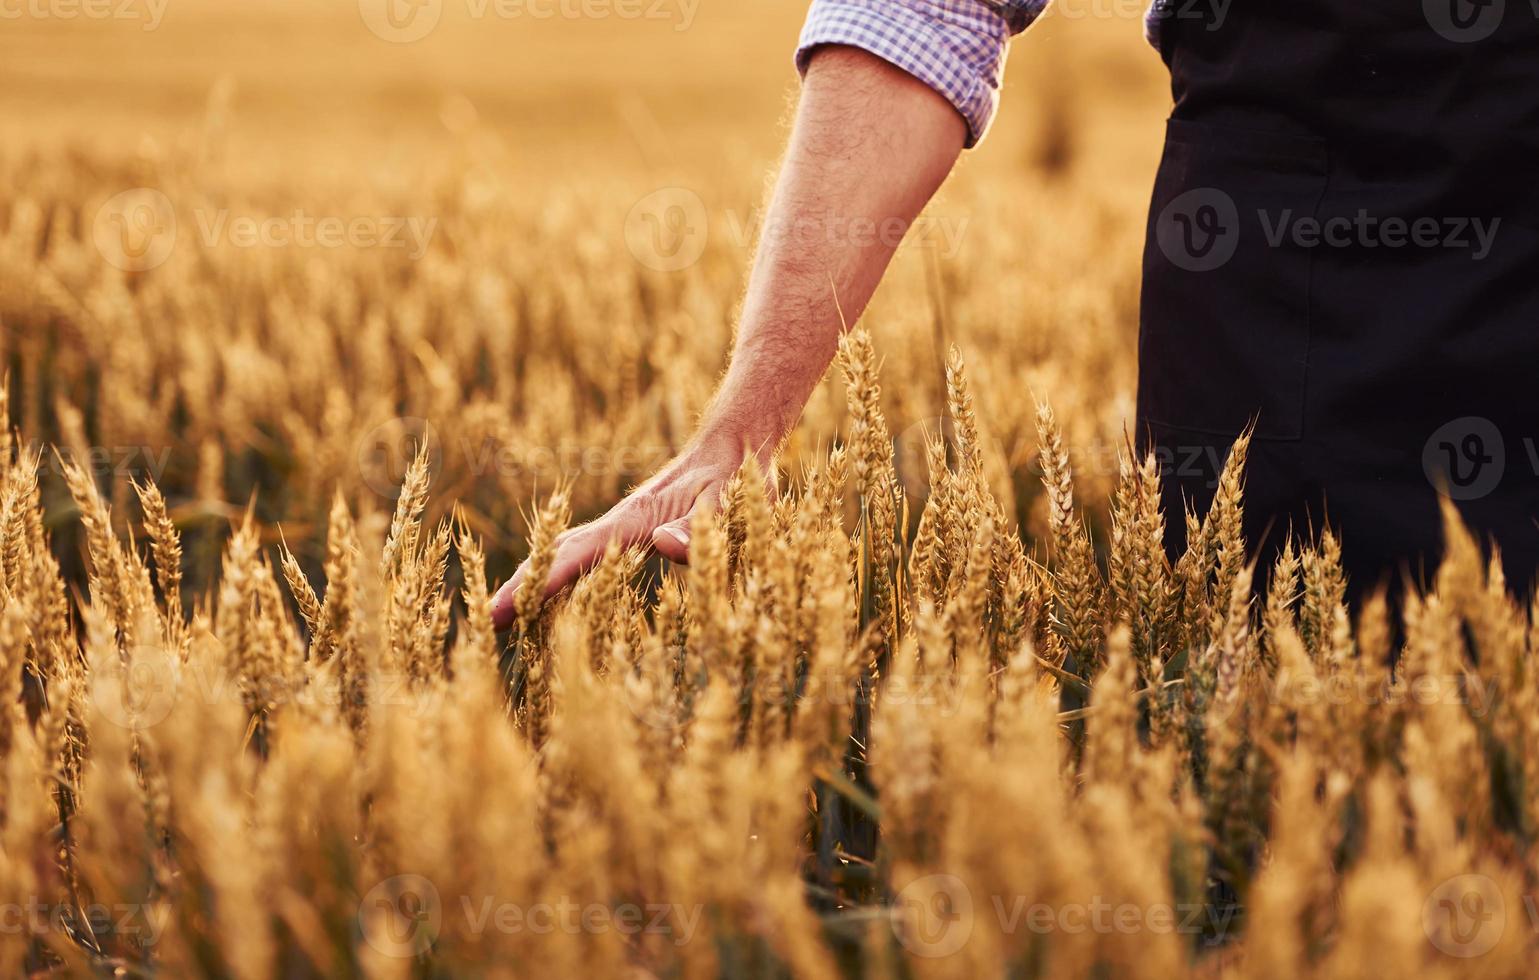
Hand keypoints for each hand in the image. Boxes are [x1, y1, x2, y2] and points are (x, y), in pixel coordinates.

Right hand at [489, 438, 770, 629]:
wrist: (737, 443)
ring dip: (535, 580)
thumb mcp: (731, 502)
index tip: (514, 604)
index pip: (583, 551)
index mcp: (639, 517)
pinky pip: (588, 557)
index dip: (548, 579)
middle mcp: (622, 521)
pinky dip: (561, 574)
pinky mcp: (634, 533)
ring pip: (569, 553)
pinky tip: (551, 597)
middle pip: (561, 551)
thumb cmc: (738, 476)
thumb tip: (664, 546)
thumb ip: (702, 526)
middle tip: (487, 619)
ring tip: (503, 614)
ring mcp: (625, 526)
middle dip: (524, 584)